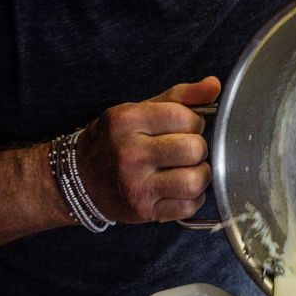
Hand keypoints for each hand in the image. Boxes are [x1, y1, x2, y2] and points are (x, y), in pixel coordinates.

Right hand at [76, 76, 220, 222]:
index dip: (194, 123)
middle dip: (198, 149)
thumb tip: (214, 84)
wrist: (81, 179)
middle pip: (194, 149)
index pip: (186, 118)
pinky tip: (180, 189)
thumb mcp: (142, 110)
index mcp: (127, 120)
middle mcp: (129, 153)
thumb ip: (181, 96)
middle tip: (187, 151)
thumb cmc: (118, 141)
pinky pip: (190, 206)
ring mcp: (136, 185)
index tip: (184, 128)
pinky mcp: (144, 211)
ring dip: (200, 175)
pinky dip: (193, 198)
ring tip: (188, 170)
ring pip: (195, 181)